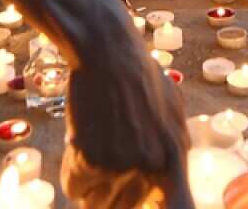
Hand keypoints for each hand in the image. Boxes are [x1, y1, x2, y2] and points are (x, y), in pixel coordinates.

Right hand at [62, 0, 191, 207]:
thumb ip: (171, 148)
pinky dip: (72, 171)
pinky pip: (74, 186)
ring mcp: (121, 165)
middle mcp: (151, 166)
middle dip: (112, 195)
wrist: (108, 53)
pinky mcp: (91, 160)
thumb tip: (168, 182)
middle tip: (104, 169)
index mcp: (175, 156)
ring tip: (92, 151)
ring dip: (90, 186)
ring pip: (96, 203)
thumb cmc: (139, 76)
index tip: (156, 208)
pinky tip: (79, 141)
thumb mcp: (171, 112)